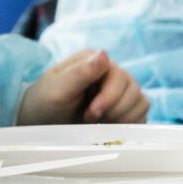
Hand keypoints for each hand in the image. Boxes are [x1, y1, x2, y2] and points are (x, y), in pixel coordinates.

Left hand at [15, 49, 149, 124]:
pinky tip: (109, 129)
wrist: (40, 124)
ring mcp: (119, 90)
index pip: (118, 75)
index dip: (108, 98)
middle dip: (113, 111)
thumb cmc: (44, 104)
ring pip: (141, 102)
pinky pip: (141, 115)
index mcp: (93, 60)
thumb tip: (104, 54)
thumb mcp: (56, 90)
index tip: (90, 115)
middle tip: (89, 121)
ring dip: (122, 119)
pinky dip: (129, 125)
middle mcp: (110, 72)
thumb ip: (79, 73)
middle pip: (133, 90)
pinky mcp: (124, 108)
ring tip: (99, 126)